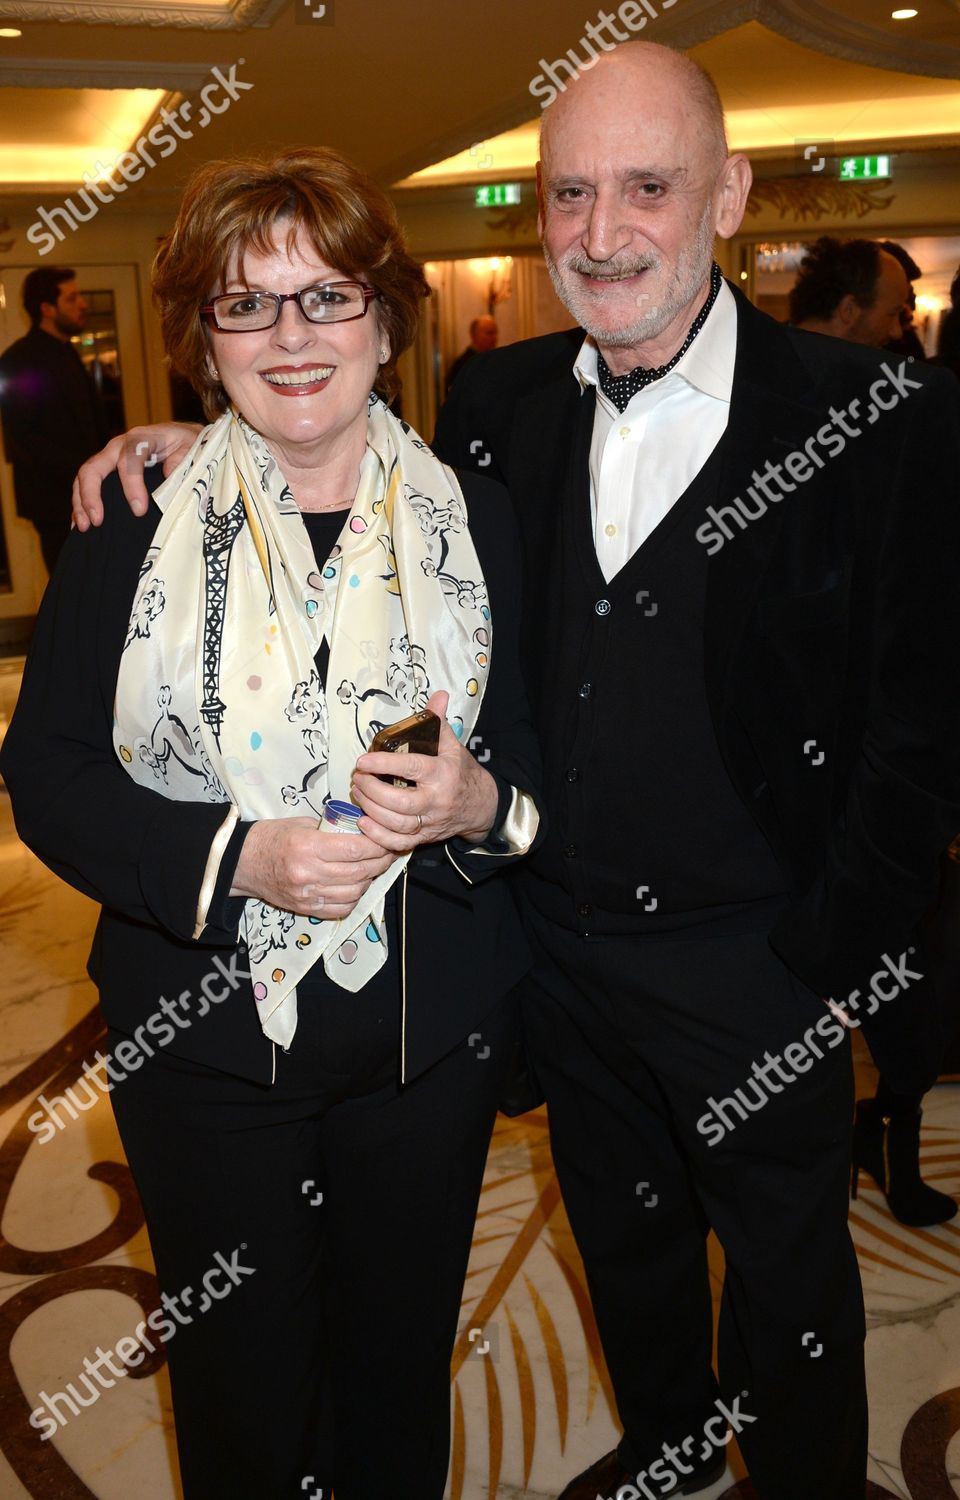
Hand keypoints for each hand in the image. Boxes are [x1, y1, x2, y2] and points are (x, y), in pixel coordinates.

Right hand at [72, 422, 201, 529]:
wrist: (181, 437)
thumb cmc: (187, 443)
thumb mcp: (191, 447)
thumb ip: (181, 459)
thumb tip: (168, 475)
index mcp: (141, 439)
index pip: (129, 458)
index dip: (131, 484)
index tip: (139, 510)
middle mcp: (119, 447)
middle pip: (95, 467)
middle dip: (92, 495)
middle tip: (97, 521)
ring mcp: (109, 459)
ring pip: (85, 477)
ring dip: (80, 503)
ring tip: (83, 527)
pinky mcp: (107, 472)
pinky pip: (87, 486)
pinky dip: (81, 505)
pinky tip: (81, 524)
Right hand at [229, 817, 394, 919]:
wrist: (242, 863)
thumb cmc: (272, 838)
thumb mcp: (301, 823)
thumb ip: (331, 828)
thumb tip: (362, 829)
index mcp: (308, 847)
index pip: (354, 849)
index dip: (377, 845)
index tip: (385, 838)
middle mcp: (309, 873)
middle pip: (359, 871)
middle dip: (380, 862)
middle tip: (388, 852)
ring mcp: (308, 895)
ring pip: (354, 891)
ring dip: (370, 880)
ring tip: (373, 868)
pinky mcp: (306, 909)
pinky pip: (341, 908)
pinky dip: (355, 897)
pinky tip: (357, 885)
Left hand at [351, 691, 498, 853]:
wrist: (481, 806)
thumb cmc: (461, 773)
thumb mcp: (452, 746)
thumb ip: (439, 721)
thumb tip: (438, 695)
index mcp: (443, 774)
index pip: (412, 768)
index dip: (385, 764)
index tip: (363, 760)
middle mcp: (437, 801)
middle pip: (400, 802)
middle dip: (373, 791)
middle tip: (358, 778)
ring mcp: (431, 822)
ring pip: (397, 824)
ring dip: (372, 810)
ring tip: (358, 793)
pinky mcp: (425, 837)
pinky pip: (400, 843)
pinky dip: (379, 836)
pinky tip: (365, 822)